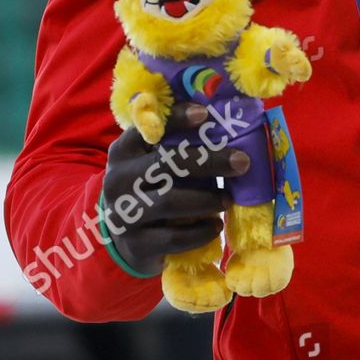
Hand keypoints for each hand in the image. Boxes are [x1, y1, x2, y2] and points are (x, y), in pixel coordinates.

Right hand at [100, 102, 250, 277]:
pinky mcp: (135, 244)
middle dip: (209, 161)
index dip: (175, 119)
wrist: (125, 239)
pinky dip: (199, 232)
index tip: (205, 114)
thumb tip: (223, 121)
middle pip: (166, 164)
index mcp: (123, 152)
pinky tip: (215, 227)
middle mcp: (117, 180)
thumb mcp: (152, 163)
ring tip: (228, 199)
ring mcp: (123, 213)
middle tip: (242, 162)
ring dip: (206, 199)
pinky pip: (173, 237)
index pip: (147, 129)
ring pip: (168, 201)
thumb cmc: (151, 189)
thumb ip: (175, 144)